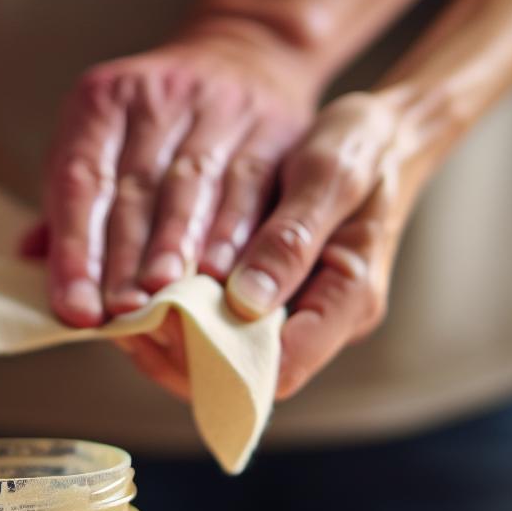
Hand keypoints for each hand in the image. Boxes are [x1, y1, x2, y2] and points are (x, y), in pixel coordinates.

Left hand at [41, 20, 318, 327]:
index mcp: (102, 100)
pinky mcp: (271, 124)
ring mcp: (217, 106)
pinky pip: (249, 185)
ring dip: (176, 248)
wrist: (247, 53)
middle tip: (120, 315)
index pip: (81, 180)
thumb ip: (69, 202)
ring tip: (165, 301)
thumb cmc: (156, 121)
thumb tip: (28, 260)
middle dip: (125, 258)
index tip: (75, 307)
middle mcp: (157, 96)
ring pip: (192, 187)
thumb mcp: (102, 138)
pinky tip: (223, 276)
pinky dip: (234, 234)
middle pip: (135, 187)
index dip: (75, 247)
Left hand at [118, 91, 439, 399]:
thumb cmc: (364, 147)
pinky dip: (184, 312)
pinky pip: (224, 322)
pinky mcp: (275, 295)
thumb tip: (246, 303)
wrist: (386, 135)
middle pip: (242, 375)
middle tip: (128, 317)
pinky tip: (147, 287)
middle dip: (180, 354)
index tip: (163, 321)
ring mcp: (298, 311)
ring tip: (125, 308)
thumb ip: (292, 238)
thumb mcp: (332, 176)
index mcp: (349, 299)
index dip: (215, 362)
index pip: (278, 370)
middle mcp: (323, 321)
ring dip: (173, 338)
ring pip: (226, 355)